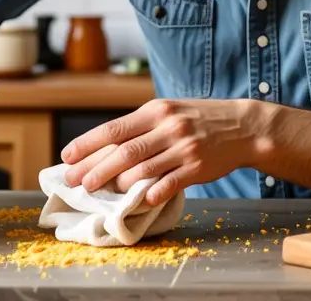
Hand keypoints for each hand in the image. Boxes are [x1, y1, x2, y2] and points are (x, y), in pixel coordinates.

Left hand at [59, 98, 263, 205]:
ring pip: (144, 168)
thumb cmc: (199, 120)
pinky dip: (153, 192)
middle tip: (76, 182)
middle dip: (96, 168)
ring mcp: (184, 148)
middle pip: (124, 151)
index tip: (67, 156)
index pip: (114, 128)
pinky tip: (140, 201)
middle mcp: (168, 127)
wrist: (243, 126)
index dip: (88, 144)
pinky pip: (171, 183)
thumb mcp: (169, 112)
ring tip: (100, 193)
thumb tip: (105, 147)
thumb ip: (141, 126)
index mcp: (156, 111)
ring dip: (118, 183)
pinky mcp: (198, 167)